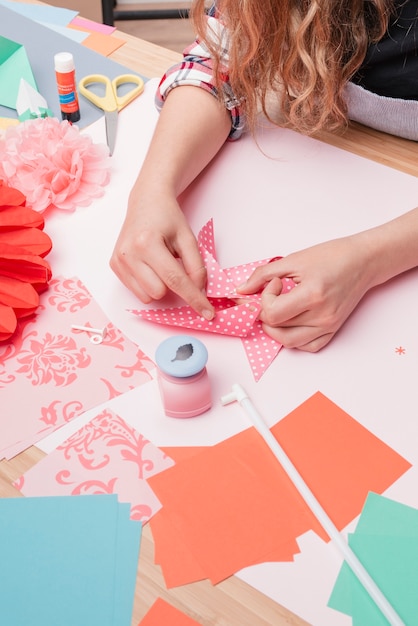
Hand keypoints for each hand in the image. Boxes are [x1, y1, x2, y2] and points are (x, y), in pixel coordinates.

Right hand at [110, 188, 214, 319]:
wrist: (146, 202)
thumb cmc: (167, 218)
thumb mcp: (188, 238)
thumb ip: (196, 266)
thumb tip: (198, 291)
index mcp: (148, 243)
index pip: (175, 280)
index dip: (194, 298)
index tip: (207, 313)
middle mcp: (129, 253)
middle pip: (160, 292)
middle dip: (172, 285)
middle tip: (173, 264)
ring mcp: (119, 261)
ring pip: (148, 296)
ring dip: (159, 286)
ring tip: (159, 263)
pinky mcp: (114, 265)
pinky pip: (137, 292)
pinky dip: (148, 284)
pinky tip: (149, 265)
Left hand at [236, 235, 373, 351]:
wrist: (362, 261)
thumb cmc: (333, 256)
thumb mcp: (294, 260)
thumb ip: (263, 275)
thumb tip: (242, 290)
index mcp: (313, 295)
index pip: (272, 314)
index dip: (265, 299)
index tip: (274, 284)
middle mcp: (322, 316)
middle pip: (277, 329)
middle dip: (265, 312)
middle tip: (270, 296)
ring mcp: (328, 326)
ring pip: (288, 342)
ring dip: (275, 328)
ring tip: (278, 309)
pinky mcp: (332, 330)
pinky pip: (306, 346)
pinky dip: (293, 338)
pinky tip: (291, 322)